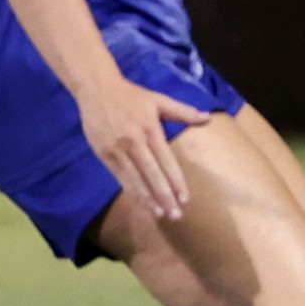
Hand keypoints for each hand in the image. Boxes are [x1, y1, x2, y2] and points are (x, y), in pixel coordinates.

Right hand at [77, 77, 209, 222]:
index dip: (176, 181)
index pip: (166, 161)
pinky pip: (120, 177)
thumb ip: (183, 111)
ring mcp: (117, 150)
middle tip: (175, 215)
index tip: (185, 199)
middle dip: (164, 196)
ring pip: (135, 179)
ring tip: (160, 214)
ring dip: (148, 199)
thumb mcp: (159, 99)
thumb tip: (207, 118)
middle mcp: (134, 142)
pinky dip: (131, 191)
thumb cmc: (132, 95)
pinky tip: (141, 202)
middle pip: (152, 174)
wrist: (97, 89)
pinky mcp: (104, 154)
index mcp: (150, 129)